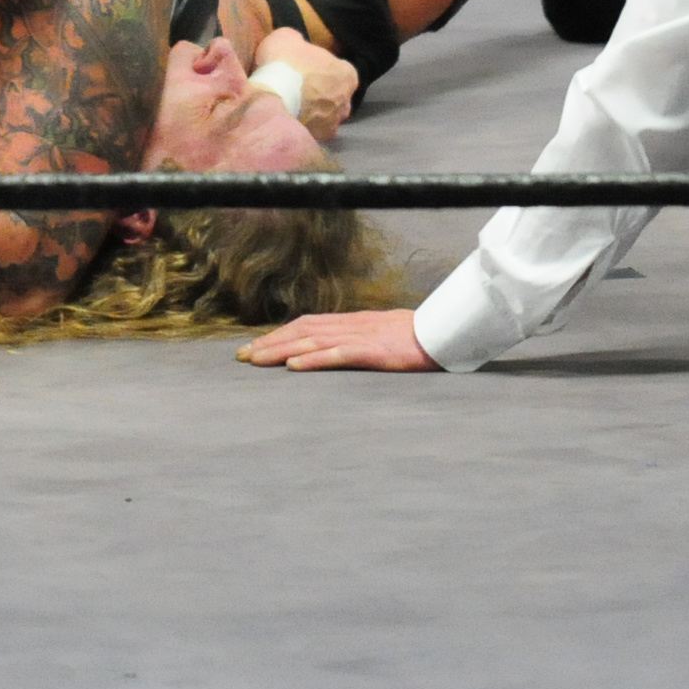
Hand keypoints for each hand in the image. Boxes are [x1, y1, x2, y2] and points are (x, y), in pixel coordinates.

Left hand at [237, 308, 441, 371]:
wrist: (447, 332)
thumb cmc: (419, 337)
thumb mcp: (384, 334)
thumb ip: (361, 339)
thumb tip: (338, 348)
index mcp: (353, 322)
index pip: (307, 324)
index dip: (280, 333)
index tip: (255, 346)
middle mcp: (351, 325)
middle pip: (302, 329)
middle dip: (270, 342)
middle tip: (242, 356)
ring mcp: (362, 336)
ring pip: (312, 340)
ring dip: (281, 350)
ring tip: (256, 360)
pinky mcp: (373, 351)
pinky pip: (338, 354)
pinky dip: (313, 358)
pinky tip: (294, 366)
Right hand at [257, 26, 356, 138]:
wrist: (271, 98)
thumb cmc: (283, 63)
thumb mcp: (285, 37)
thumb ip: (297, 41)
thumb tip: (295, 45)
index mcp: (346, 73)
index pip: (337, 71)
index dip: (318, 69)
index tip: (302, 70)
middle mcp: (346, 101)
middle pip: (333, 96)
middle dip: (318, 93)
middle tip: (295, 88)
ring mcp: (333, 123)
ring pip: (324, 116)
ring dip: (311, 112)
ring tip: (289, 107)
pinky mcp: (318, 139)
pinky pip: (311, 131)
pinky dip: (302, 127)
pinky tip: (285, 120)